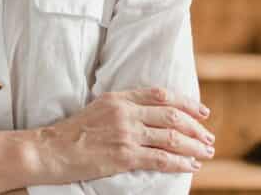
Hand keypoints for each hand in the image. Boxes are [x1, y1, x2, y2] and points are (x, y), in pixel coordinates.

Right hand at [43, 87, 214, 180]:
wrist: (52, 149)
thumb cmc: (73, 131)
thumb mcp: (98, 108)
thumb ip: (123, 108)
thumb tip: (148, 115)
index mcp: (118, 98)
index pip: (159, 95)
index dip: (185, 102)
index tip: (201, 111)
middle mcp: (125, 113)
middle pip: (170, 116)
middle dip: (195, 127)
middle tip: (208, 137)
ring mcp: (125, 134)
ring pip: (170, 138)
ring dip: (194, 146)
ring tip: (206, 152)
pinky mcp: (124, 156)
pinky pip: (160, 159)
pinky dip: (180, 162)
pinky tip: (190, 166)